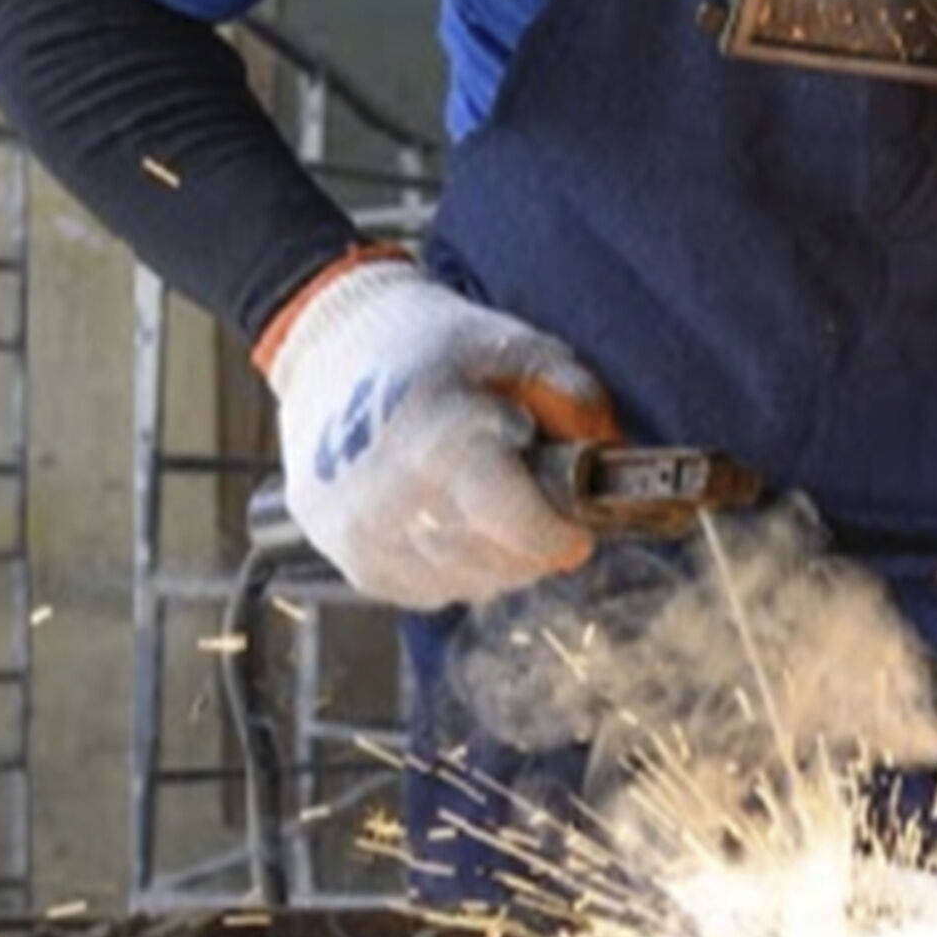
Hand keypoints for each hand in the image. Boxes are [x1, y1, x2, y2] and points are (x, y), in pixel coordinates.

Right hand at [255, 253, 619, 609]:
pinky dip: (455, 566)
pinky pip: (433, 590)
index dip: (559, 534)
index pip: (519, 529)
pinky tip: (449, 518)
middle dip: (533, 542)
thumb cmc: (428, 346)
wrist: (326, 352)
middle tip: (534, 500)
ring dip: (497, 556)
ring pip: (470, 584)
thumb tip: (610, 456)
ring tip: (486, 502)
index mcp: (437, 442)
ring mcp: (369, 539)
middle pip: (502, 564)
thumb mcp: (511, 346)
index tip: (577, 526)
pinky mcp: (355, 563)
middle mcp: (395, 501)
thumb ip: (572, 396)